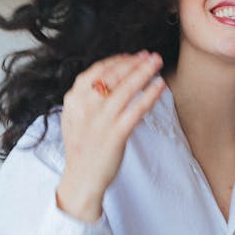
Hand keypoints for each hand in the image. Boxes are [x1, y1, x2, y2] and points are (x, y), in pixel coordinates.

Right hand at [57, 51, 164, 221]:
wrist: (81, 179)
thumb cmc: (82, 148)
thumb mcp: (74, 117)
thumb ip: (85, 97)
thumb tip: (107, 77)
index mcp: (74, 100)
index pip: (96, 71)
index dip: (117, 61)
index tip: (131, 56)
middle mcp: (86, 106)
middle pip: (112, 75)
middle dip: (133, 62)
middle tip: (149, 55)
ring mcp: (101, 120)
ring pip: (125, 89)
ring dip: (144, 72)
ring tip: (157, 63)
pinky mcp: (116, 134)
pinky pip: (136, 110)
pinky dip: (149, 96)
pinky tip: (160, 86)